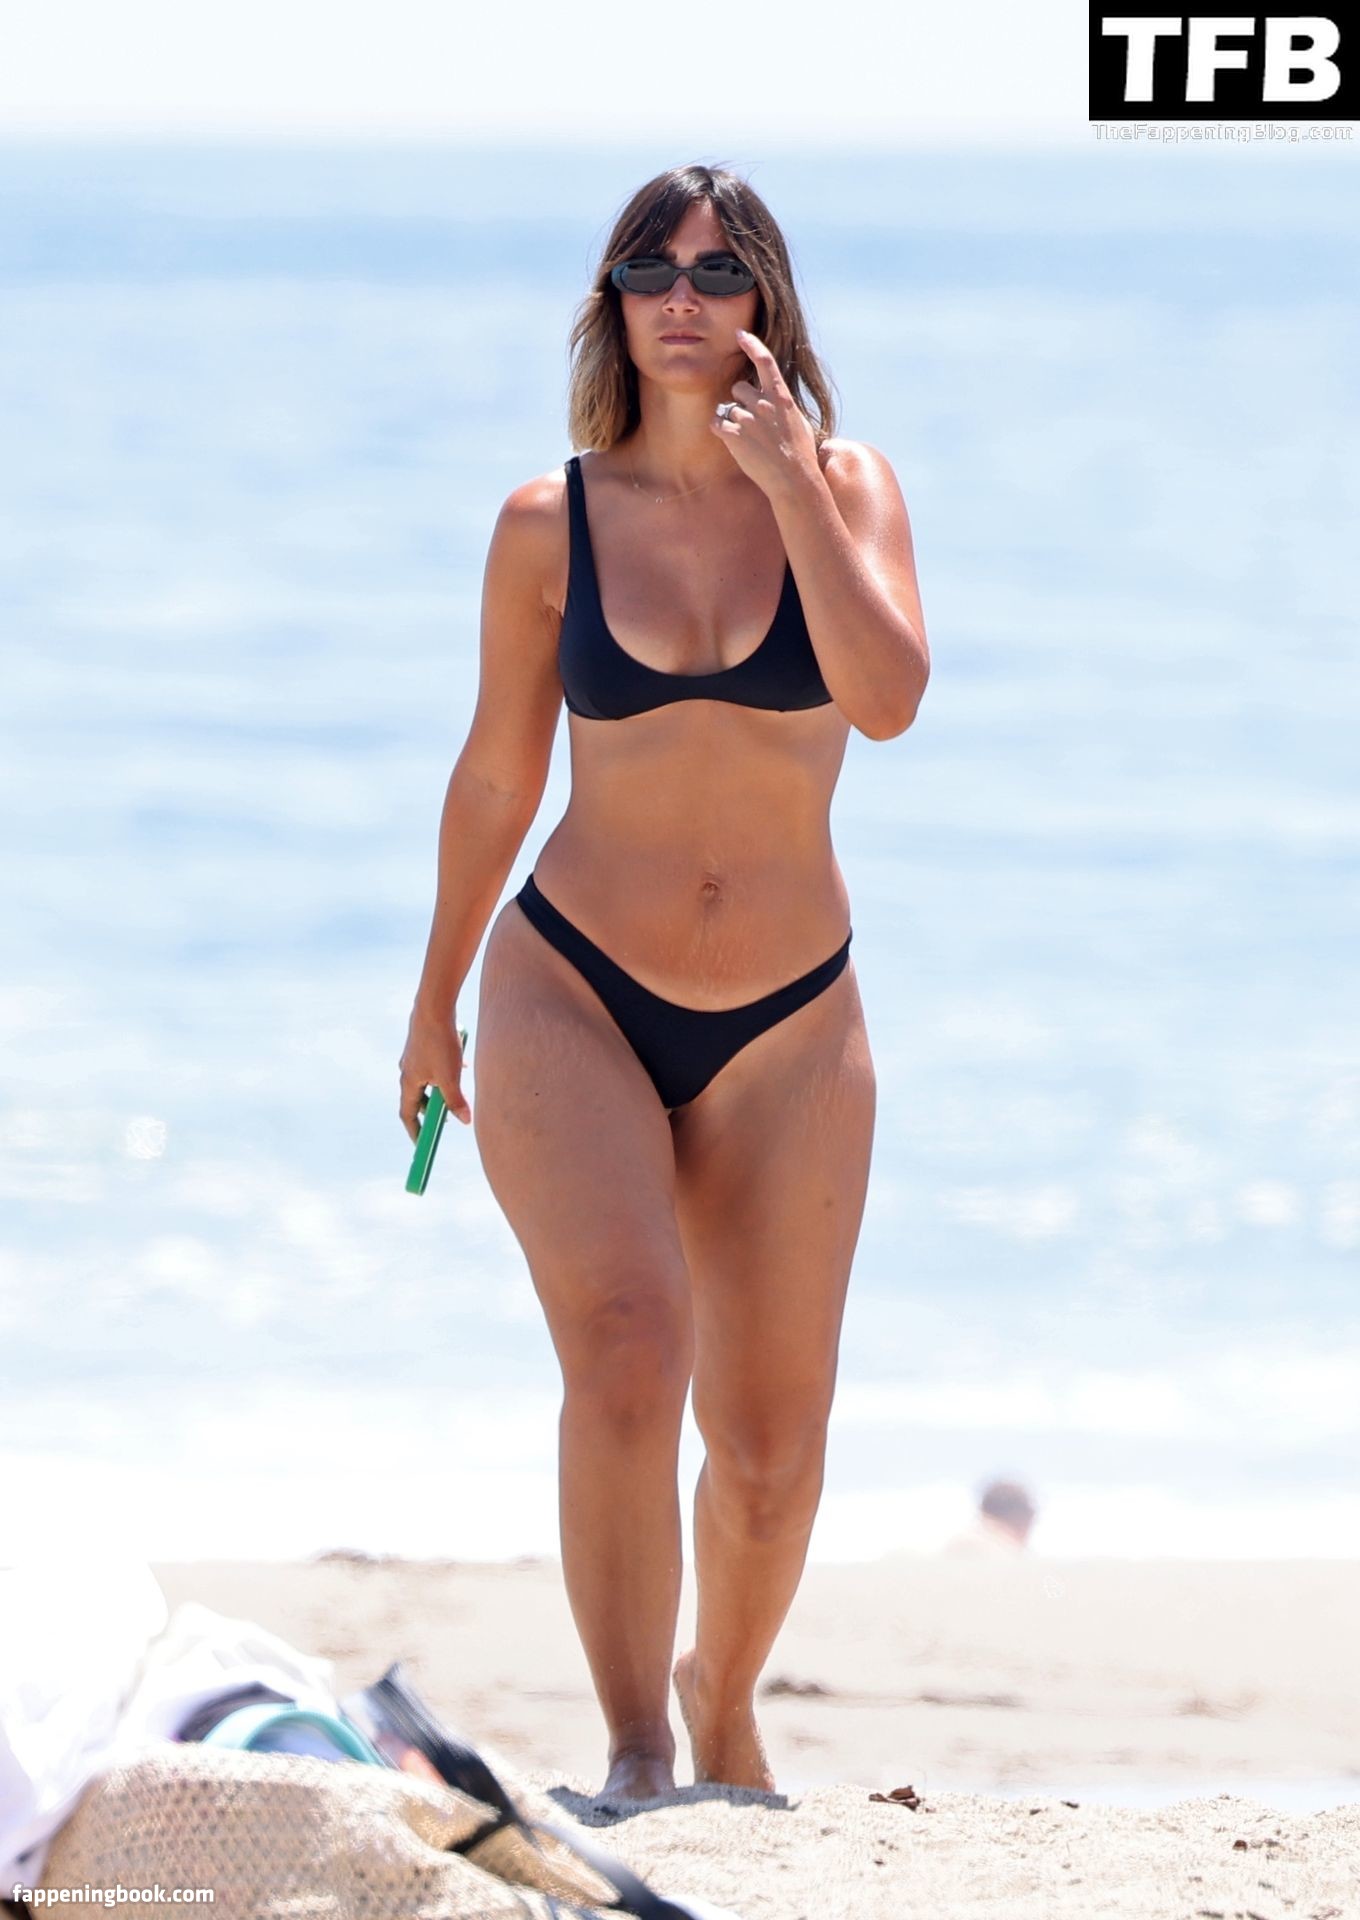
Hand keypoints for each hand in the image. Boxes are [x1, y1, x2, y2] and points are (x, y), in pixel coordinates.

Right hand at [399, 1004, 471, 1139]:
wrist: (434, 1007)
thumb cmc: (440, 1043)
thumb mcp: (451, 1077)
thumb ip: (456, 1102)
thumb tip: (464, 1121)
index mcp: (409, 1082)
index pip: (407, 1115)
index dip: (415, 1132)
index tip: (422, 1145)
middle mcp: (407, 1070)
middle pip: (416, 1099)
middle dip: (430, 1112)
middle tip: (443, 1123)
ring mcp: (413, 1056)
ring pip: (426, 1081)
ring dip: (439, 1091)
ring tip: (455, 1095)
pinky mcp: (422, 1044)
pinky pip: (431, 1065)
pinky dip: (443, 1073)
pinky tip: (461, 1066)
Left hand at [710, 329, 820, 498]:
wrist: (793, 479)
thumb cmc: (800, 454)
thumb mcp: (798, 422)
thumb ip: (783, 406)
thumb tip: (776, 400)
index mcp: (780, 397)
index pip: (765, 361)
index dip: (752, 344)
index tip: (740, 334)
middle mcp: (763, 403)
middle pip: (739, 388)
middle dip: (740, 400)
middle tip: (752, 423)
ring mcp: (748, 418)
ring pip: (727, 408)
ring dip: (732, 420)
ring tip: (748, 440)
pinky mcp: (734, 435)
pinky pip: (716, 423)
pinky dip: (720, 430)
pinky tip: (733, 441)